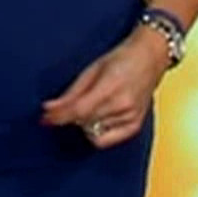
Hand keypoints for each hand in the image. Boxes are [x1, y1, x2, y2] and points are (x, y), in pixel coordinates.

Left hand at [41, 28, 169, 149]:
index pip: (78, 110)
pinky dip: (97, 132)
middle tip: (66, 107)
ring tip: (91, 105)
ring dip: (84, 123)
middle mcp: (123, 104)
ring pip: (92, 132)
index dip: (58, 116)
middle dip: (69, 117)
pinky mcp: (135, 126)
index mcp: (111, 85)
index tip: (45, 118)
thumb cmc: (123, 57)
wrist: (152, 56)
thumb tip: (48, 109)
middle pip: (83, 122)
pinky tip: (98, 119)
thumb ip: (71, 93)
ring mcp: (131, 117)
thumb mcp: (93, 68)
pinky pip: (106, 140)